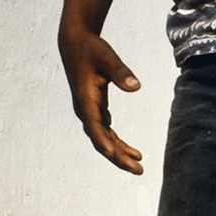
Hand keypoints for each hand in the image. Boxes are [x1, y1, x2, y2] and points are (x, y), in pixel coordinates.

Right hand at [58, 21, 142, 173]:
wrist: (76, 43)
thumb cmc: (91, 49)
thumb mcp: (107, 57)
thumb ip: (121, 72)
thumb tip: (136, 87)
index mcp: (86, 100)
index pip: (95, 127)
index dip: (104, 143)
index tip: (114, 155)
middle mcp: (85, 110)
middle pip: (101, 140)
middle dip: (119, 157)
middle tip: (139, 171)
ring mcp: (89, 111)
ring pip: (105, 139)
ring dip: (121, 154)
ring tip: (139, 166)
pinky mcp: (95, 109)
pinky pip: (107, 132)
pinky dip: (119, 143)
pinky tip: (133, 152)